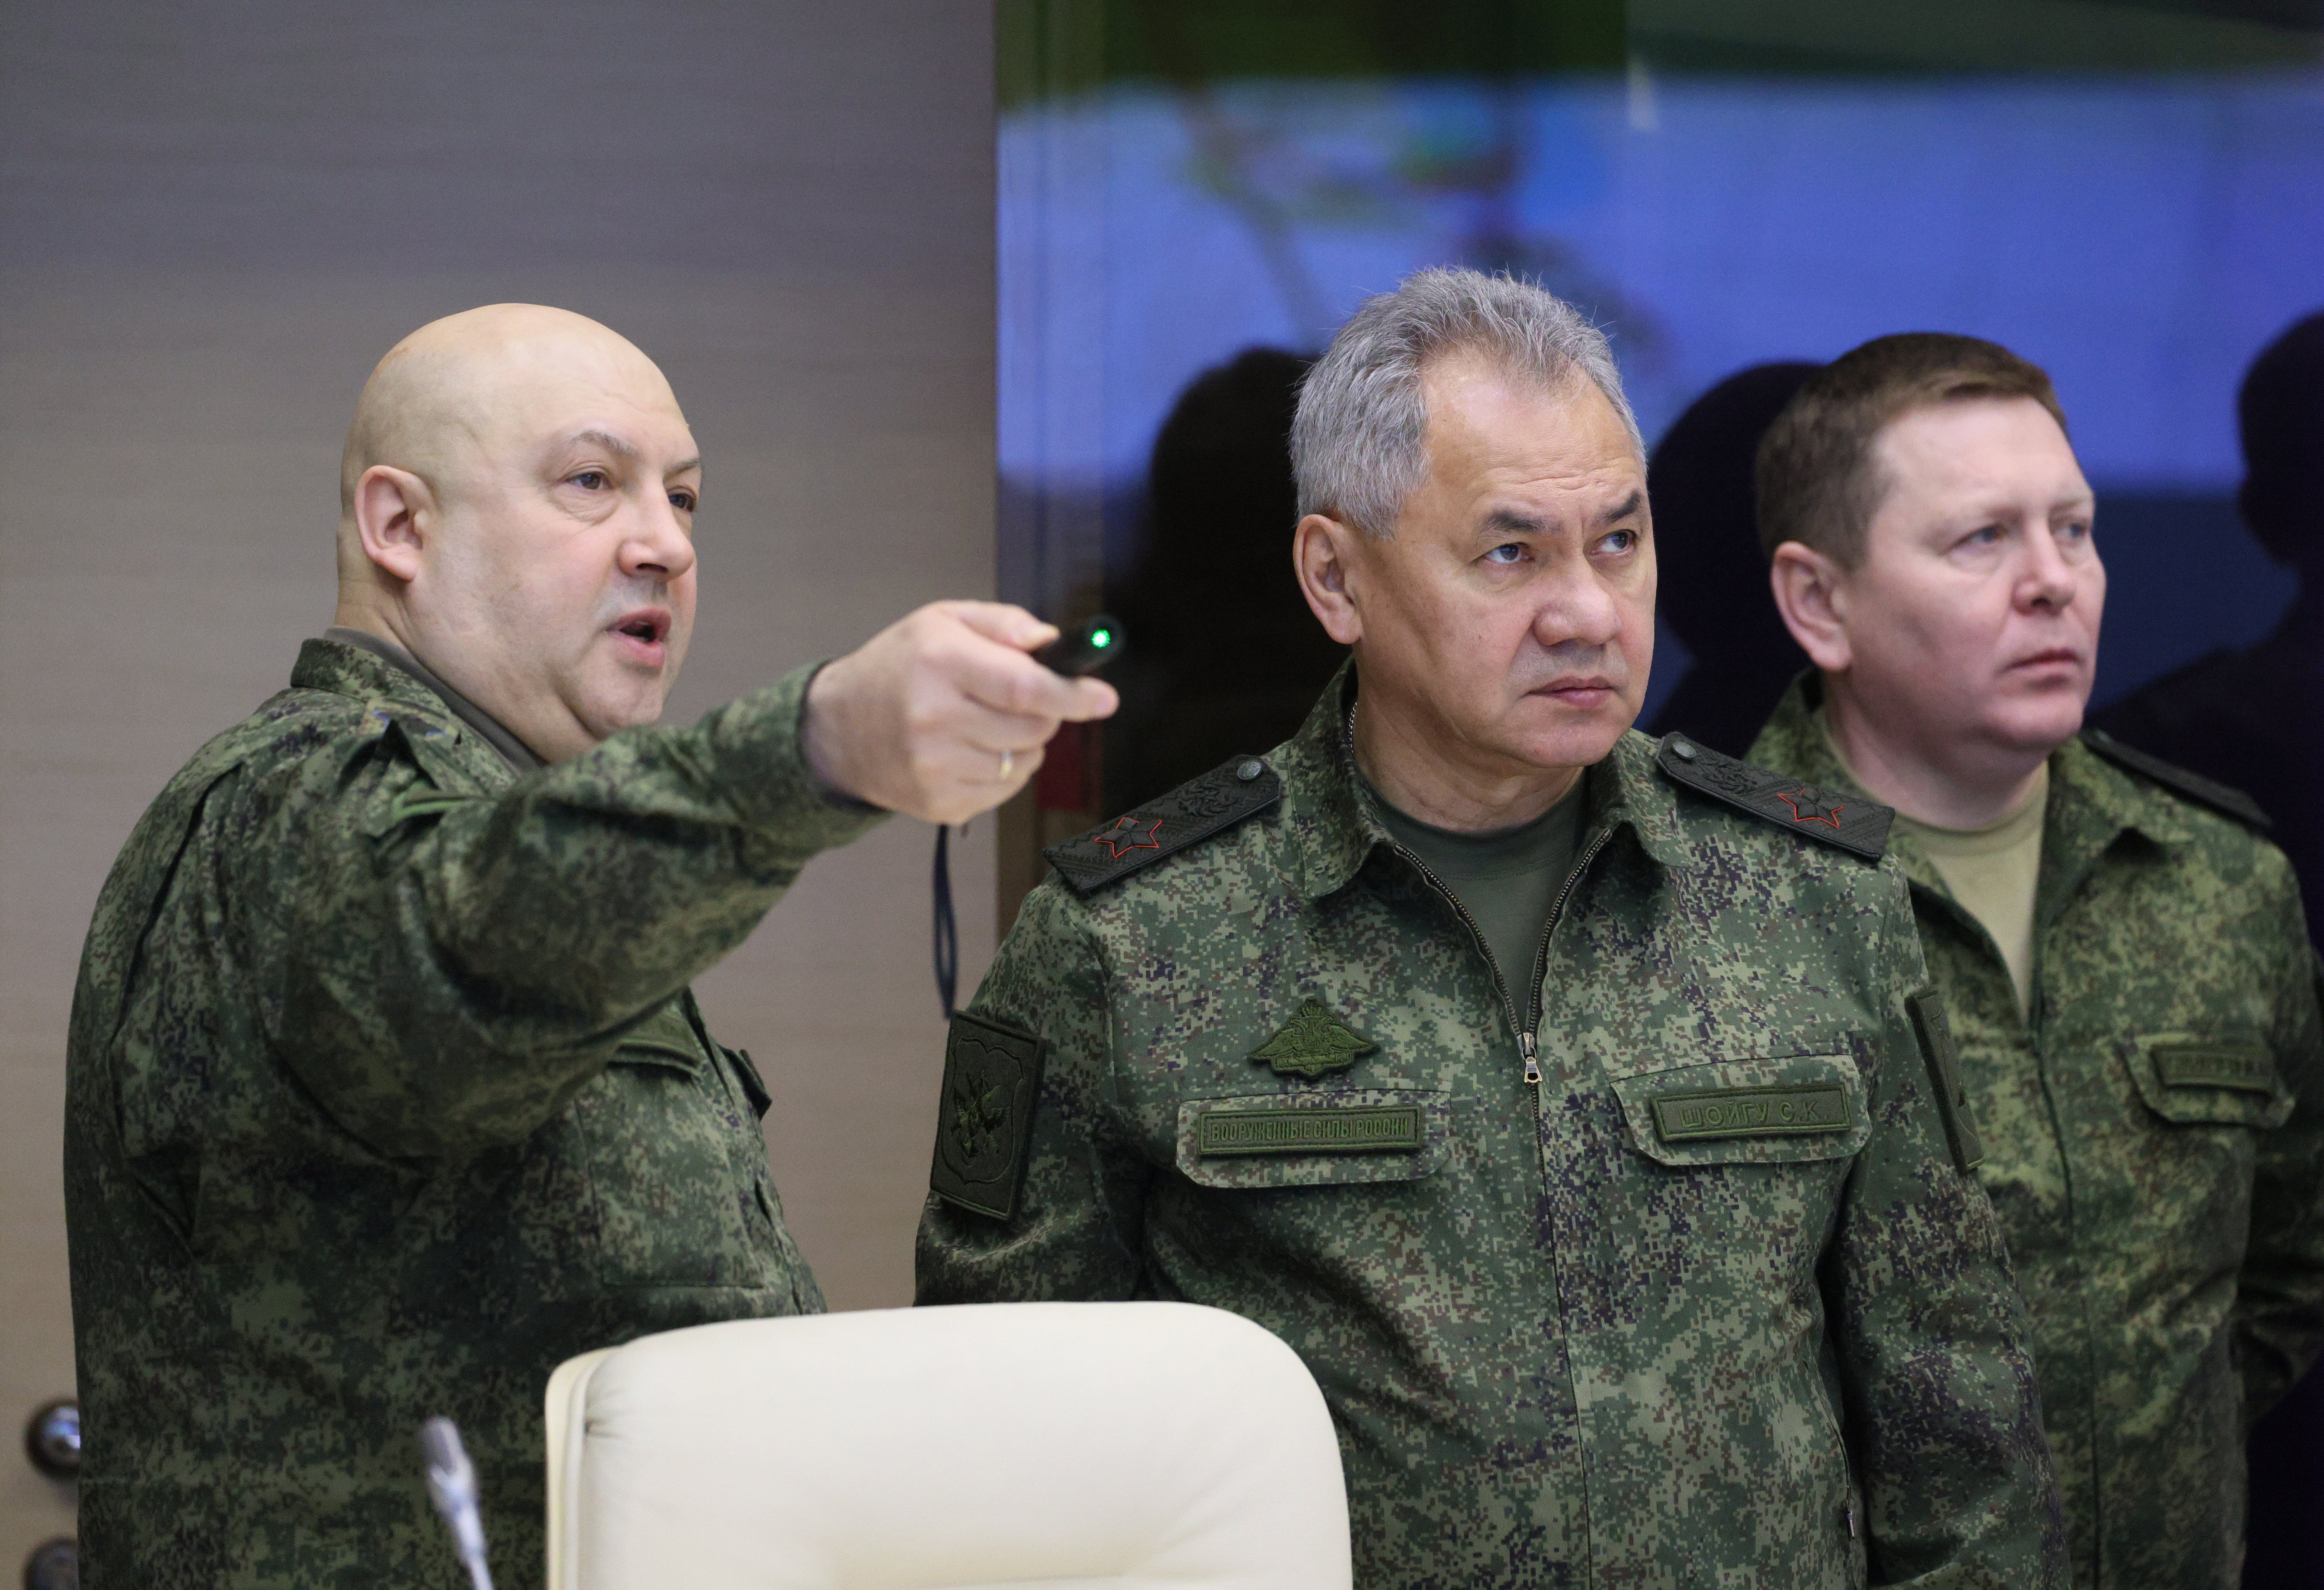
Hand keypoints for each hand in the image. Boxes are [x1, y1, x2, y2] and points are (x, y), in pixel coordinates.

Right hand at [802, 602, 1119, 824]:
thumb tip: (1052, 642)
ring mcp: (936, 768)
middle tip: (1019, 698)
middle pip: (1034, 727)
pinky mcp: (940, 804)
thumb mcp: (941, 620)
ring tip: (980, 722)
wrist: (837, 728)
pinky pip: (1005, 790)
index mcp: (939, 662)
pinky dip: (1002, 770)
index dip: (1072, 694)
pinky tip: (968, 750)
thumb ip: (1002, 624)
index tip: (1105, 697)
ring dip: (1022, 742)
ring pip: (1025, 761)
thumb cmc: (898, 666)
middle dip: (1045, 712)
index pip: (1024, 686)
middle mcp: (935, 718)